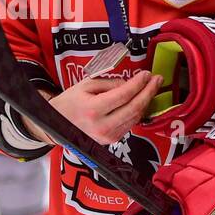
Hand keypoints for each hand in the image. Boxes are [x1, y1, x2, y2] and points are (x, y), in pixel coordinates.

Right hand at [26, 71, 161, 145]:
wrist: (58, 125)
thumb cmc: (70, 102)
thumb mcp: (86, 85)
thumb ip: (109, 83)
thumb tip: (130, 83)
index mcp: (94, 109)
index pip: (124, 95)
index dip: (138, 83)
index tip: (146, 74)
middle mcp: (102, 125)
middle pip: (134, 107)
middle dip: (148, 92)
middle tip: (157, 79)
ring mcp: (108, 136)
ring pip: (135, 117)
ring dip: (146, 101)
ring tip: (151, 88)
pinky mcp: (112, 140)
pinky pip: (130, 123)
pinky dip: (138, 111)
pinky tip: (141, 100)